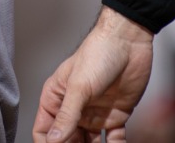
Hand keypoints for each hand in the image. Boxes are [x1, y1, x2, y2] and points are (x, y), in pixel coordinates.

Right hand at [35, 6, 153, 142]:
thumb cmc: (99, 53)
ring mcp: (94, 114)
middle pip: (67, 141)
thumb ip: (67, 115)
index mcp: (57, 99)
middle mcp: (74, 110)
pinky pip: (113, 140)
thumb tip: (53, 140)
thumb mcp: (79, 86)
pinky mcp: (115, 116)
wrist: (129, 42)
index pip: (44, 131)